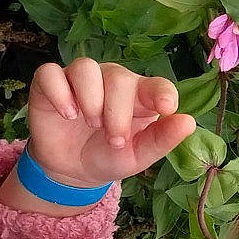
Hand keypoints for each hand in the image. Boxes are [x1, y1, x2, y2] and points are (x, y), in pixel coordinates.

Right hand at [25, 58, 199, 189]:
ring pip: (85, 68)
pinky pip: (51, 74)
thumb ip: (161, 140)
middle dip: (117, 111)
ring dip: (90, 98)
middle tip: (113, 139)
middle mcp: (111, 81)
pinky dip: (59, 92)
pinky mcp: (49, 84)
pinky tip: (67, 114)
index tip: (166, 108)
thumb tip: (189, 123)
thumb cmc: (109, 157)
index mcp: (139, 96)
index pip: (156, 84)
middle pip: (118, 77)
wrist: (72, 170)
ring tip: (91, 124)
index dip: (162, 92)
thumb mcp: (137, 156)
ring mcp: (80, 79)